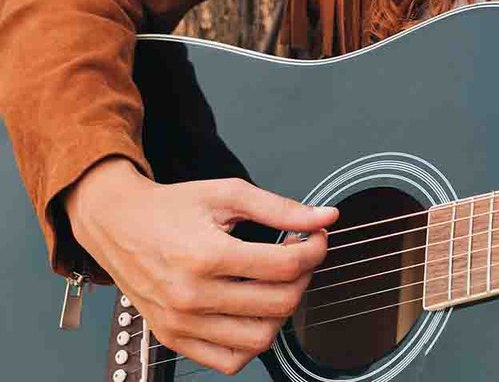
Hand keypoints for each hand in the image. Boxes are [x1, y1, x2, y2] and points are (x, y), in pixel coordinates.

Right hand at [63, 156, 338, 375]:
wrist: (117, 224)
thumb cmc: (170, 208)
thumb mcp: (228, 194)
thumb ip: (281, 208)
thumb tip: (325, 217)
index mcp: (207, 256)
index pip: (286, 267)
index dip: (315, 249)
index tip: (315, 238)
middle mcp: (192, 296)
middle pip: (279, 303)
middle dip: (303, 278)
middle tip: (297, 257)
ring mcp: (181, 323)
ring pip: (259, 339)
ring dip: (281, 312)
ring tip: (274, 284)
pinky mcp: (172, 338)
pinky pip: (227, 361)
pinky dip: (250, 342)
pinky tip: (252, 312)